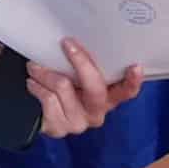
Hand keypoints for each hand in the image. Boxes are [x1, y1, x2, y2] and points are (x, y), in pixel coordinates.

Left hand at [26, 39, 144, 137]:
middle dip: (80, 61)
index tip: (135, 66)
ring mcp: (78, 123)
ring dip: (45, 72)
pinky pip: (48, 98)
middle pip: (95, 87)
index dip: (132, 81)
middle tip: (66, 43)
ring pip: (64, 86)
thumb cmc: (59, 85)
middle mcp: (96, 112)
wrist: (33, 110)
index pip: (126, 92)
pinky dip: (36, 86)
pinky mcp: (59, 128)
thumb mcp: (75, 74)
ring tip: (35, 67)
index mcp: (107, 98)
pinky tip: (33, 84)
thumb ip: (85, 64)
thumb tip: (78, 39)